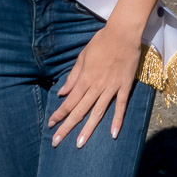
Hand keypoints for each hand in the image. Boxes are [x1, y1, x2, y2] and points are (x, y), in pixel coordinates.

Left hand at [48, 19, 141, 148]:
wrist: (123, 34)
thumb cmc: (101, 42)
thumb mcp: (83, 57)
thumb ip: (73, 76)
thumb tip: (62, 92)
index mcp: (85, 78)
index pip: (69, 101)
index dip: (59, 113)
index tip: (51, 124)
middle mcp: (96, 86)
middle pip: (80, 110)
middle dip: (67, 126)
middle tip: (57, 141)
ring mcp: (111, 87)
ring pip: (98, 112)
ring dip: (88, 128)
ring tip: (80, 143)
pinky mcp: (124, 87)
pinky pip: (120, 106)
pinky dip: (117, 120)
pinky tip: (113, 134)